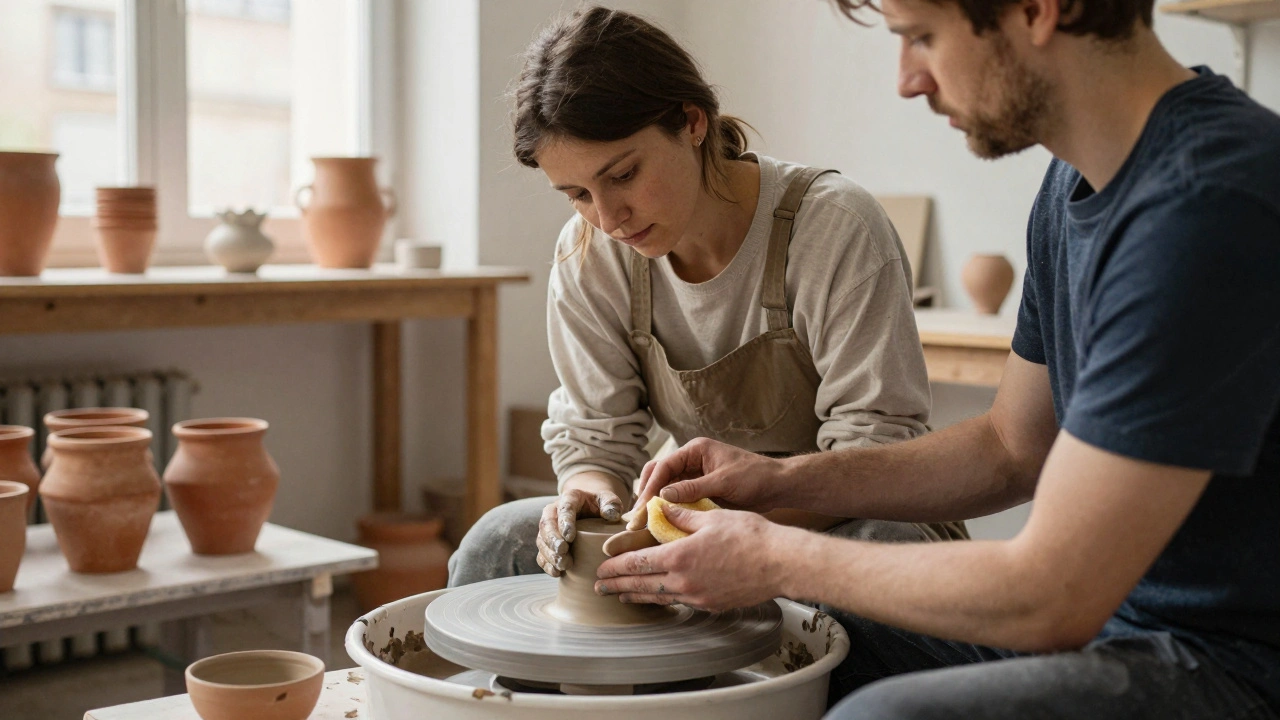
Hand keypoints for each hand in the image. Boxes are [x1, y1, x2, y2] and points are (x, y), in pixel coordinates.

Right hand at [535, 485, 623, 577]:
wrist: (589, 508)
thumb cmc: (599, 505)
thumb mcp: (608, 500)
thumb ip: (612, 504)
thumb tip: (612, 515)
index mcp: (570, 498)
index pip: (564, 509)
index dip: (565, 523)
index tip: (570, 537)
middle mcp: (554, 511)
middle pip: (547, 524)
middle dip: (552, 540)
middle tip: (562, 552)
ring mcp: (548, 527)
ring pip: (541, 540)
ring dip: (550, 554)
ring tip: (563, 565)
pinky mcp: (546, 542)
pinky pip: (541, 554)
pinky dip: (546, 564)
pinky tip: (556, 573)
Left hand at [596, 503, 789, 610]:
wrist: (781, 562)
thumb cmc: (750, 535)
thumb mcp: (711, 517)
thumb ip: (682, 515)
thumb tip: (661, 509)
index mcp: (679, 556)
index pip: (637, 564)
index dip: (615, 567)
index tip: (601, 569)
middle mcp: (684, 581)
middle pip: (641, 586)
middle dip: (617, 586)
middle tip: (600, 588)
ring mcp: (698, 596)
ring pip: (659, 597)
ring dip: (637, 596)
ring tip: (622, 596)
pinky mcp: (712, 605)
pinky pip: (680, 602)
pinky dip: (664, 599)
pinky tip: (660, 596)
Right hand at [626, 437, 787, 529]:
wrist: (778, 486)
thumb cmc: (755, 477)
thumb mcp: (723, 482)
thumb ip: (693, 489)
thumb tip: (663, 497)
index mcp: (695, 450)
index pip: (663, 467)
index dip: (650, 488)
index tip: (642, 508)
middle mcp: (691, 461)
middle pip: (658, 475)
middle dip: (646, 495)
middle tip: (636, 518)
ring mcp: (695, 476)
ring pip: (665, 488)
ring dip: (654, 504)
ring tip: (643, 524)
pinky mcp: (700, 490)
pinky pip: (678, 499)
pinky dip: (668, 510)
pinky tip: (661, 524)